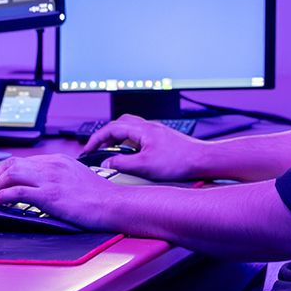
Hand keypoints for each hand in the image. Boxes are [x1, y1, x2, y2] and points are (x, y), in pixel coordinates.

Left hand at [0, 154, 118, 229]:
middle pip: (12, 163)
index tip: (3, 181)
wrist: (112, 203)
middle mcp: (52, 165)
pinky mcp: (48, 195)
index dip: (8, 171)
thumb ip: (61, 175)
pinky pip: (16, 192)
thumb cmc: (99, 195)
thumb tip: (46, 184)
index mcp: (59, 160)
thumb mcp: (78, 176)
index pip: (25, 160)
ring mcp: (50, 179)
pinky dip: (2, 197)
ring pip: (11, 173)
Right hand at [82, 114, 203, 181]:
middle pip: (120, 124)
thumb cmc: (179, 161)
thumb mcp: (144, 166)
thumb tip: (107, 164)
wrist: (202, 160)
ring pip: (131, 130)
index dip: (96, 138)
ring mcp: (156, 132)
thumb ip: (122, 164)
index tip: (88, 149)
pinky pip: (140, 136)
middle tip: (98, 148)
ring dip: (119, 139)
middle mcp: (149, 126)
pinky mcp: (163, 139)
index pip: (112, 128)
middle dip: (106, 135)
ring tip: (114, 154)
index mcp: (142, 129)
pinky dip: (130, 144)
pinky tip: (133, 157)